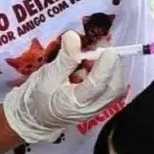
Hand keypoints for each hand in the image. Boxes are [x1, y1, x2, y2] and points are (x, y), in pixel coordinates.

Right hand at [3, 31, 127, 143]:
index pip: (97, 85)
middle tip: (105, 48)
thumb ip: (65, 58)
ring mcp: (97, 108)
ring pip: (117, 89)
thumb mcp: (48, 75)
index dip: (105, 66)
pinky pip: (112, 88)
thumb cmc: (39, 96)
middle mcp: (90, 108)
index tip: (107, 50)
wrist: (36, 117)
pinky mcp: (100, 104)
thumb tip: (73, 36)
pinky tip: (97, 63)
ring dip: (114, 68)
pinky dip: (110, 73)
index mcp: (75, 102)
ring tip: (100, 54)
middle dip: (115, 66)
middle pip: (114, 88)